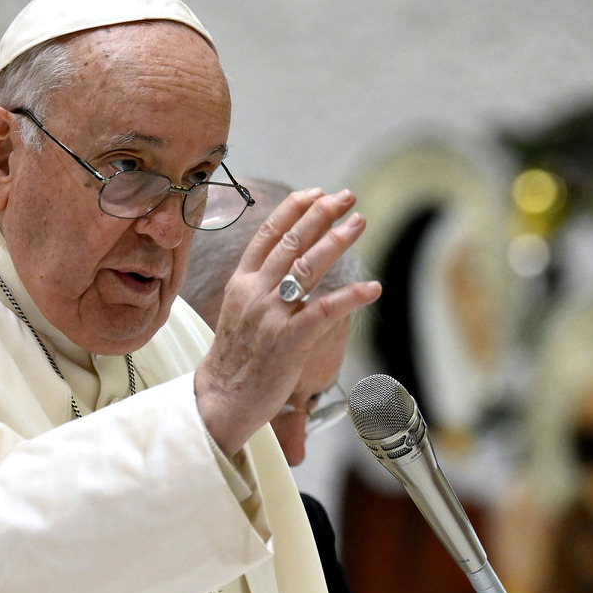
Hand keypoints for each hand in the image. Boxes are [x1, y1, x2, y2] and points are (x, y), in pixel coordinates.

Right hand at [195, 189, 380, 454]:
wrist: (220, 399)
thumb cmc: (235, 359)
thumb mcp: (239, 311)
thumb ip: (260, 286)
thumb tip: (288, 265)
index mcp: (241, 283)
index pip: (267, 235)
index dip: (293, 210)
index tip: (316, 193)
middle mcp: (255, 292)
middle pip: (291, 242)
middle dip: (321, 214)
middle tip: (347, 197)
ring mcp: (271, 316)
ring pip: (307, 267)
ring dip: (336, 240)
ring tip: (359, 222)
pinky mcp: (288, 341)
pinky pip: (324, 311)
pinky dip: (350, 296)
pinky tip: (372, 288)